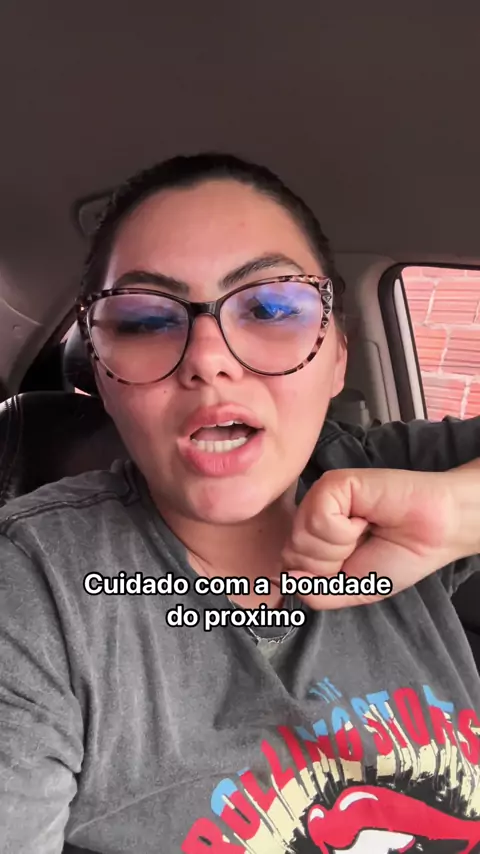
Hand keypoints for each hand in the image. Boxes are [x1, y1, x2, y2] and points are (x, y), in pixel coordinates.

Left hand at [280, 467, 468, 609]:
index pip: (289, 569)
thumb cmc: (397, 557)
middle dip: (330, 564)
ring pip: (301, 538)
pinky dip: (345, 529)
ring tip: (364, 531)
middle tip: (360, 547)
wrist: (432, 534)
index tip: (351, 566)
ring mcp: (318, 499)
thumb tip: (285, 579)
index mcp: (312, 541)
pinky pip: (318, 519)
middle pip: (292, 555)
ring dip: (340, 546)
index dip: (320, 579)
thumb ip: (315, 591)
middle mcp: (310, 517)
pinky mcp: (331, 484)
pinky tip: (364, 518)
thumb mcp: (351, 590)